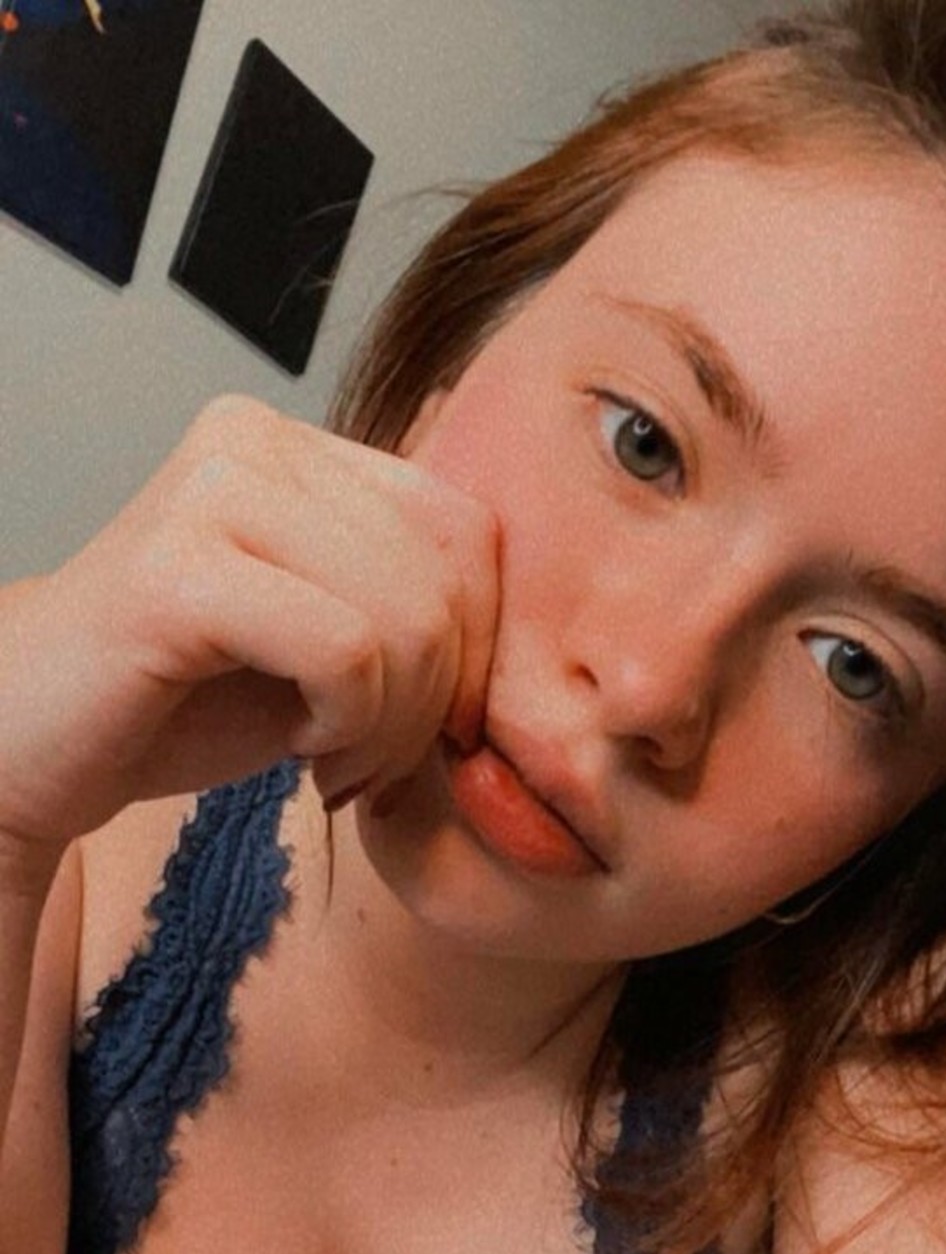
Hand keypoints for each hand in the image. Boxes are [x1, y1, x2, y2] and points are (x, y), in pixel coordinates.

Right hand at [0, 395, 499, 850]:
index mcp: (298, 447)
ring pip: (407, 618)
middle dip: (437, 702)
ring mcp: (213, 494)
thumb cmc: (178, 703)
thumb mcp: (327, 645)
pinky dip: (347, 726)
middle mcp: (255, 443)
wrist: (27, 745)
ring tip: (331, 761)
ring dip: (391, 728)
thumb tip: (540, 634)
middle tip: (370, 763)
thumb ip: (415, 609)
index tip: (426, 724)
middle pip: (450, 576)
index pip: (470, 528)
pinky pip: (347, 651)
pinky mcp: (179, 569)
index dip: (479, 646)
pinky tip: (296, 749)